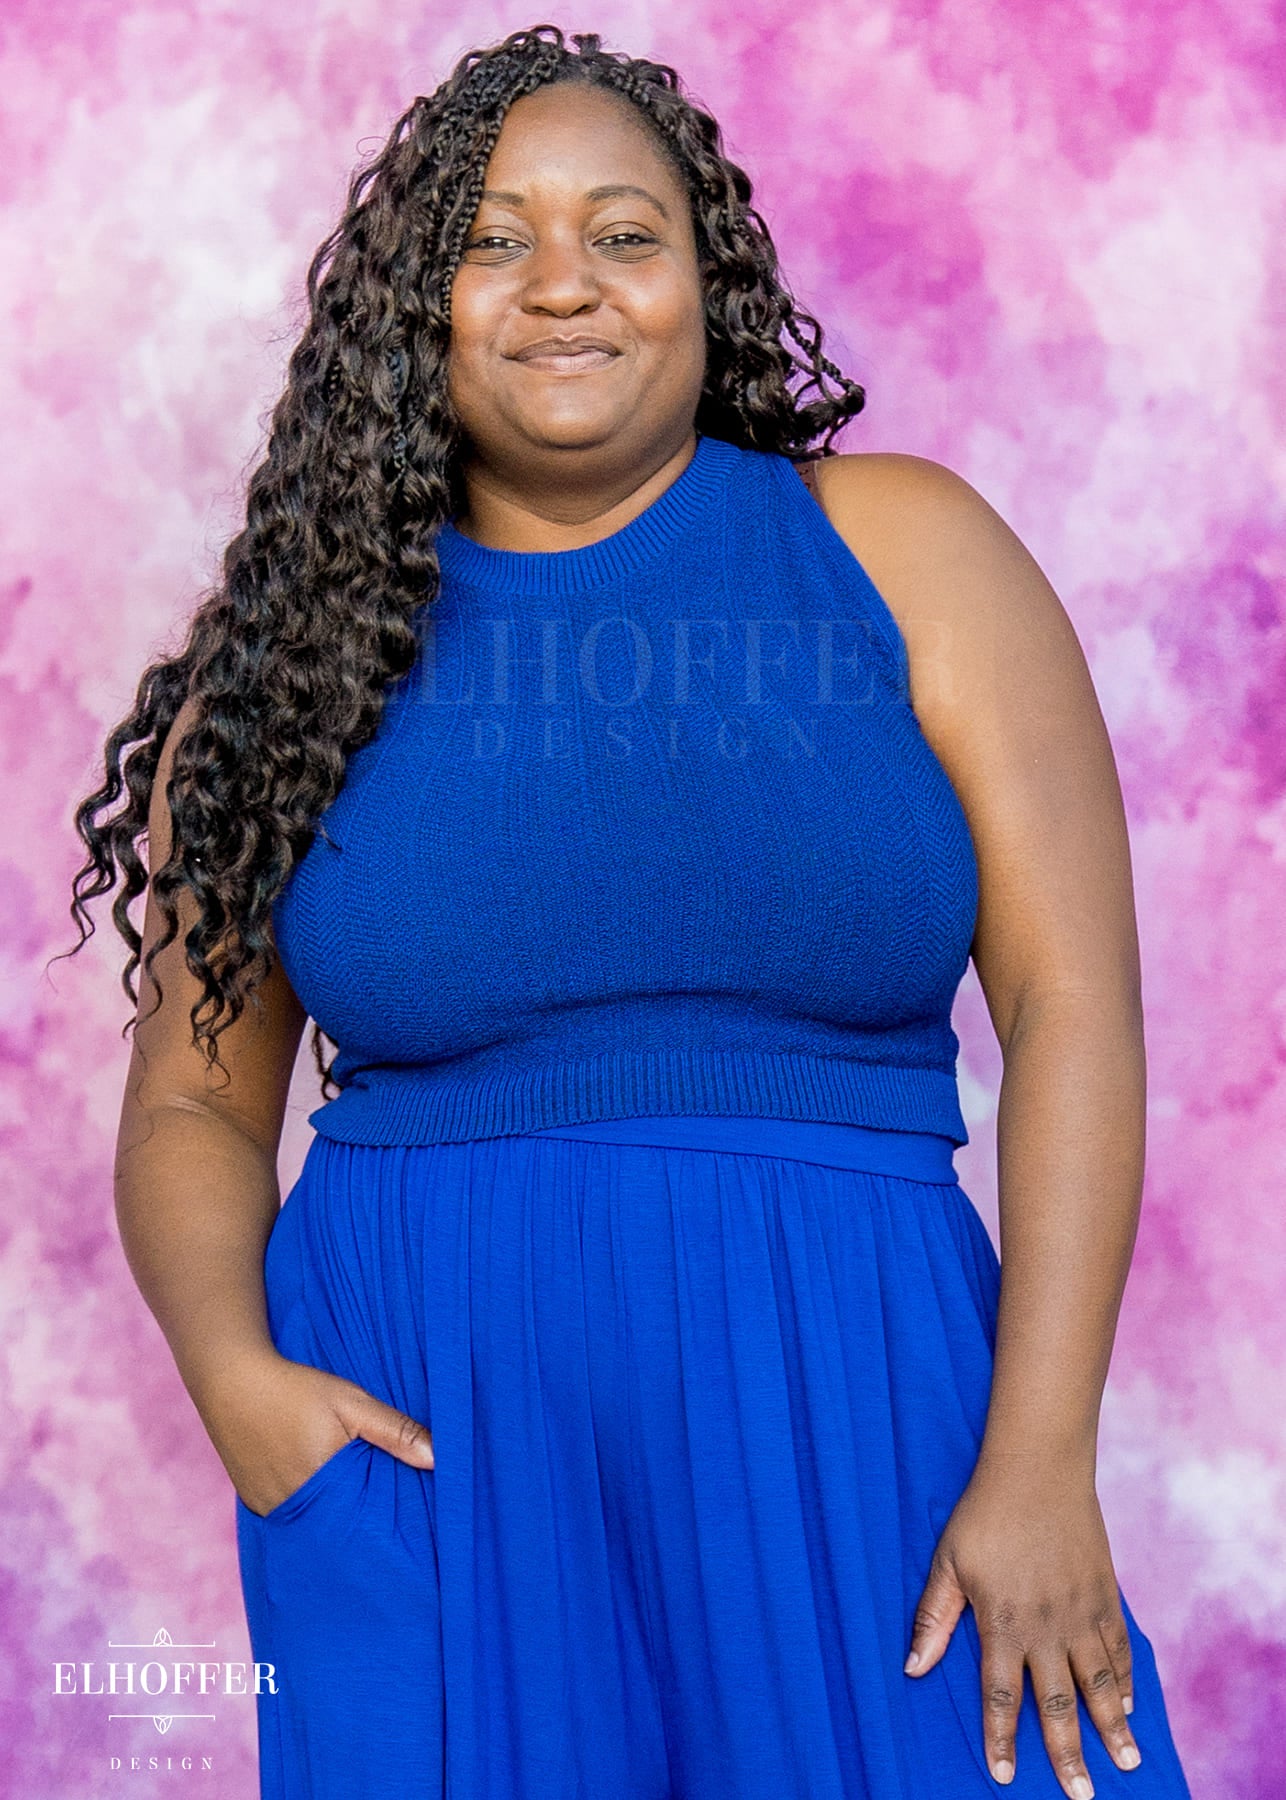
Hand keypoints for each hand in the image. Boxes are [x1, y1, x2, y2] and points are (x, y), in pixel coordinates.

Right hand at [195, 1346, 433, 1517]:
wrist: (230, 1380)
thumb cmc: (295, 1389)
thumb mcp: (352, 1403)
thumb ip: (395, 1431)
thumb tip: (440, 1459)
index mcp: (322, 1490)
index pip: (364, 1528)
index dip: (386, 1532)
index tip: (411, 1537)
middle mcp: (293, 1510)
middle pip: (339, 1533)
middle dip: (364, 1533)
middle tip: (394, 1537)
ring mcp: (270, 1510)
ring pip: (315, 1527)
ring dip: (337, 1523)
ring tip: (362, 1517)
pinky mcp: (256, 1504)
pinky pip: (293, 1518)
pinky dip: (312, 1513)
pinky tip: (326, 1499)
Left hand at [904, 1457, 1141, 1796]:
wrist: (1038, 1468)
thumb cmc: (983, 1513)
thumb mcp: (947, 1562)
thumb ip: (933, 1618)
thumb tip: (912, 1668)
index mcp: (1002, 1622)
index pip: (1001, 1695)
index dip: (1000, 1738)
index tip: (1002, 1775)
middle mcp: (1046, 1626)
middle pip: (1058, 1705)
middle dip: (1068, 1756)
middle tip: (1080, 1796)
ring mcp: (1081, 1612)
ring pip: (1099, 1685)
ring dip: (1112, 1729)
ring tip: (1127, 1765)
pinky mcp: (1105, 1595)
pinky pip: (1119, 1649)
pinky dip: (1126, 1681)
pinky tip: (1128, 1706)